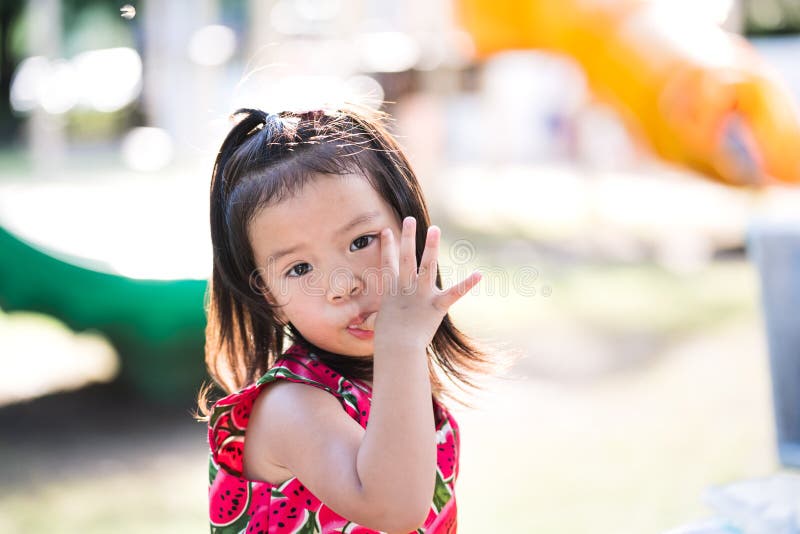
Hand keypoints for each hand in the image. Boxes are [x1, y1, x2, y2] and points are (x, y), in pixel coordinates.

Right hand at [372, 216, 481, 349]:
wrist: (397, 347)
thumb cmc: (388, 340)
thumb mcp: (380, 323)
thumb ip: (380, 317)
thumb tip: (369, 323)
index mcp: (392, 290)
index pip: (387, 263)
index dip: (387, 246)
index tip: (386, 231)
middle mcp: (406, 287)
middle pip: (406, 257)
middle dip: (407, 237)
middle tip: (409, 219)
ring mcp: (422, 295)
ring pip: (426, 265)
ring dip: (430, 246)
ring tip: (434, 229)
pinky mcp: (437, 306)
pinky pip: (454, 293)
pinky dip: (467, 284)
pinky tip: (478, 274)